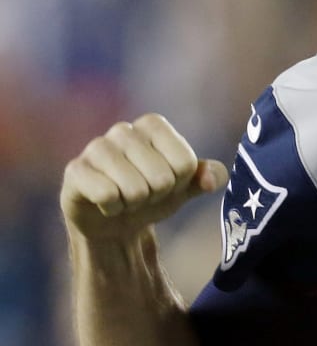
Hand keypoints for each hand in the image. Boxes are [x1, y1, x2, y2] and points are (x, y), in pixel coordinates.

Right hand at [61, 113, 227, 241]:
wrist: (113, 220)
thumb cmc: (153, 195)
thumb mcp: (185, 186)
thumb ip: (207, 177)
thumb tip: (213, 178)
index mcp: (153, 124)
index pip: (185, 163)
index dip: (180, 183)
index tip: (166, 183)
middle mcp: (123, 130)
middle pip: (162, 178)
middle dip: (156, 196)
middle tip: (142, 193)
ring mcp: (96, 148)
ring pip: (135, 189)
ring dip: (134, 204)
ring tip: (124, 197)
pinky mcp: (75, 170)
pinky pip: (107, 196)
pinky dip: (112, 209)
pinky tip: (105, 202)